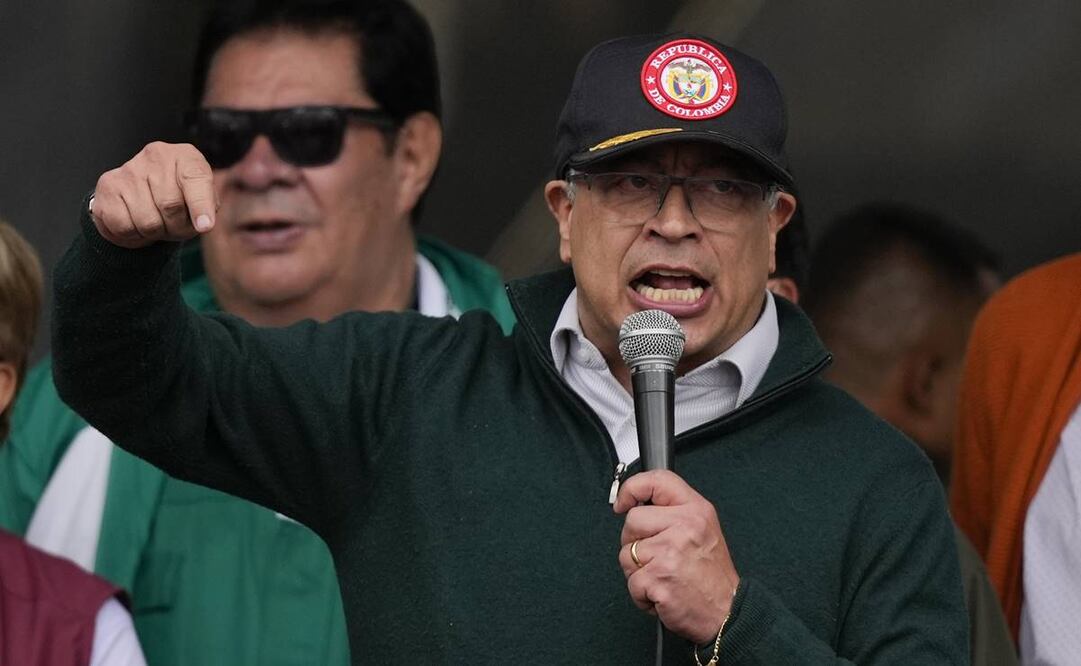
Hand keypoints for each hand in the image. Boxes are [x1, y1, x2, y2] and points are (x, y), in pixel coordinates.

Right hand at [90, 142, 216, 247]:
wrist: (146, 194)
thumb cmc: (181, 198)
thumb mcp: (204, 201)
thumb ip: (207, 208)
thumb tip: (204, 224)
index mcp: (186, 157)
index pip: (195, 178)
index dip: (201, 206)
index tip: (205, 226)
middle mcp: (156, 156)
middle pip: (171, 206)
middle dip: (176, 227)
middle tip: (174, 225)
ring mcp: (129, 169)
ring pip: (147, 222)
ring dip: (154, 234)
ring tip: (156, 222)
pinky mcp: (107, 186)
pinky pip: (123, 227)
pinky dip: (133, 236)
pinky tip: (136, 223)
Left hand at [613, 470, 739, 644]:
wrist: (727, 612)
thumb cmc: (712, 576)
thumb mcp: (704, 529)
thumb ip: (674, 512)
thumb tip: (637, 503)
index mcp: (696, 510)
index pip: (657, 480)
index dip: (632, 488)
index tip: (622, 502)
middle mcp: (684, 526)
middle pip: (632, 520)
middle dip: (635, 542)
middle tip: (657, 558)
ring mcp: (670, 552)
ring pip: (627, 553)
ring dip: (637, 572)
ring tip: (663, 577)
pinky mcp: (659, 578)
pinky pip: (632, 582)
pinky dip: (641, 594)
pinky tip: (662, 594)